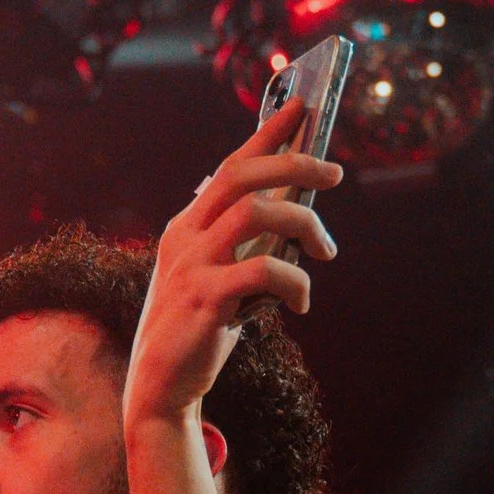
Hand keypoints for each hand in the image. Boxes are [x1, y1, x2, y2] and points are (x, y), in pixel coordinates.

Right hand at [124, 96, 339, 432]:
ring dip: (303, 225)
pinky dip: (294, 283)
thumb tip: (292, 212)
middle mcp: (184, 237)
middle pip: (241, 176)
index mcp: (187, 227)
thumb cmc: (197, 331)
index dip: (268, 134)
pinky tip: (301, 304)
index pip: (230, 166)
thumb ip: (243, 246)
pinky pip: (262, 272)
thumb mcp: (218, 278)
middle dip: (294, 163)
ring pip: (256, 214)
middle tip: (334, 173)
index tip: (304, 106)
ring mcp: (191, 266)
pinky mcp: (204, 300)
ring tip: (327, 252)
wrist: (159, 387)